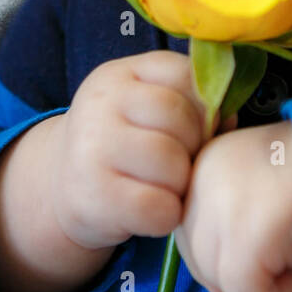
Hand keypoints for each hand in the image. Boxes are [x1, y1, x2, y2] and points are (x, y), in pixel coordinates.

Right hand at [50, 50, 234, 250]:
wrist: (62, 186)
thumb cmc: (122, 144)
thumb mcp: (144, 109)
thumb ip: (188, 102)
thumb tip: (229, 119)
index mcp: (119, 75)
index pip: (185, 75)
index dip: (204, 106)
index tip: (196, 127)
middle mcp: (100, 104)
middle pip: (180, 120)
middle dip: (193, 147)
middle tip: (179, 163)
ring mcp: (91, 150)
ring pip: (172, 164)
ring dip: (180, 184)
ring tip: (164, 186)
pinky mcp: (93, 197)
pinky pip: (158, 208)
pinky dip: (166, 216)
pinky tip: (151, 210)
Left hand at [174, 118, 291, 291]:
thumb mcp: (261, 184)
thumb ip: (230, 218)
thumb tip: (215, 283)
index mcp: (203, 161)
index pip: (187, 227)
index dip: (216, 253)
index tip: (254, 259)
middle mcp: (201, 179)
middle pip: (195, 254)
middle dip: (234, 272)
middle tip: (279, 267)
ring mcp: (220, 206)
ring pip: (217, 278)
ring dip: (257, 286)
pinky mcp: (245, 236)